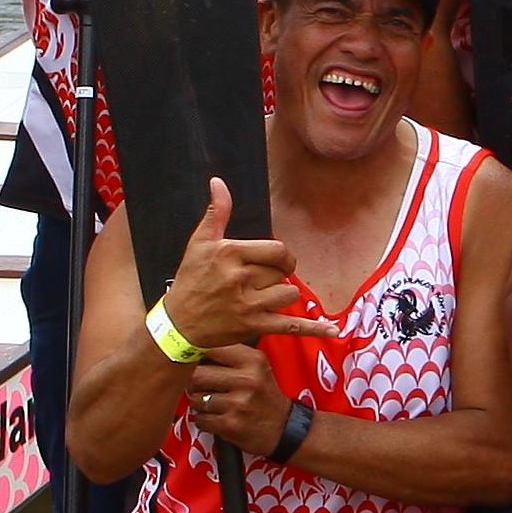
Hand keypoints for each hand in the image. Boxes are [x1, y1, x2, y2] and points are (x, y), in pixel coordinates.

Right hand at [158, 179, 336, 348]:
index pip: (277, 250)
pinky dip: (314, 328)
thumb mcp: (199, 243)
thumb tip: (218, 182)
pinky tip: (333, 330)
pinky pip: (291, 326)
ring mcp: (248, 304)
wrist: (178, 325)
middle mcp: (240, 277)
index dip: (282, 256)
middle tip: (261, 282)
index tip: (277, 262)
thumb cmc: (190, 280)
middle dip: (276, 276)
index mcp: (230, 253)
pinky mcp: (253, 327)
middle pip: (282, 272)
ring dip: (282, 296)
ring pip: (288, 294)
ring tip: (263, 298)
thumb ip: (216, 212)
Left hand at [187, 344, 289, 453]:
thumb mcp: (256, 366)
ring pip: (196, 398)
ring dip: (198, 403)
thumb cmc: (263, 394)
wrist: (283, 428)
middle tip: (199, 385)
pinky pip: (200, 419)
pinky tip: (216, 418)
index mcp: (253, 360)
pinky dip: (203, 420)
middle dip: (193, 382)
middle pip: (197, 374)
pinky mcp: (231, 425)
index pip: (211, 348)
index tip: (195, 360)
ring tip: (212, 403)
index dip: (196, 355)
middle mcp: (247, 380)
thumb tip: (191, 348)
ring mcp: (238, 403)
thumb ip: (229, 354)